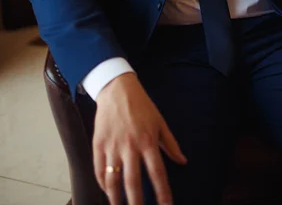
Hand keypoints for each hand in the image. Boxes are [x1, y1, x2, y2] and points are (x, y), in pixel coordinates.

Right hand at [93, 73, 186, 204]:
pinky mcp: (98, 145)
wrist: (117, 89)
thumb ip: (170, 143)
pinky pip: (99, 170)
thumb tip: (183, 161)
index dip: (162, 193)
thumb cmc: (141, 106)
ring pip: (113, 180)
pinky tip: (107, 191)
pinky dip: (102, 184)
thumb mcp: (160, 122)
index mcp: (148, 141)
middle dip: (137, 203)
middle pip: (133, 182)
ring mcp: (112, 146)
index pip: (157, 173)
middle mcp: (130, 146)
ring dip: (116, 199)